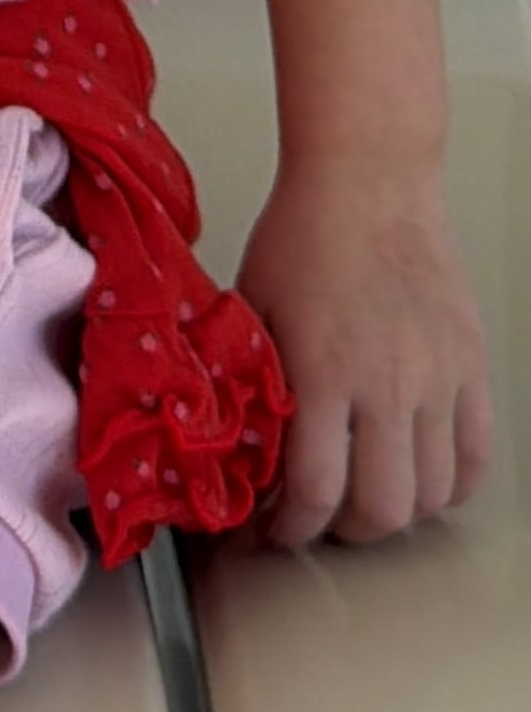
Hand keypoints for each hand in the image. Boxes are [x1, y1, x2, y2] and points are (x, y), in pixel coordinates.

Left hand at [227, 154, 494, 551]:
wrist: (368, 179)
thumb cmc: (304, 230)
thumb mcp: (251, 305)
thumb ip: (251, 377)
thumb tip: (236, 437)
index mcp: (325, 370)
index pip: (316, 491)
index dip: (290, 528)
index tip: (272, 530)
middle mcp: (389, 383)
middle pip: (382, 509)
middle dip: (342, 532)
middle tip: (318, 520)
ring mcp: (438, 378)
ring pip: (433, 494)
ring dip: (396, 512)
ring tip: (364, 497)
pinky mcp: (470, 366)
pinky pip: (475, 456)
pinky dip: (450, 484)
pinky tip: (421, 476)